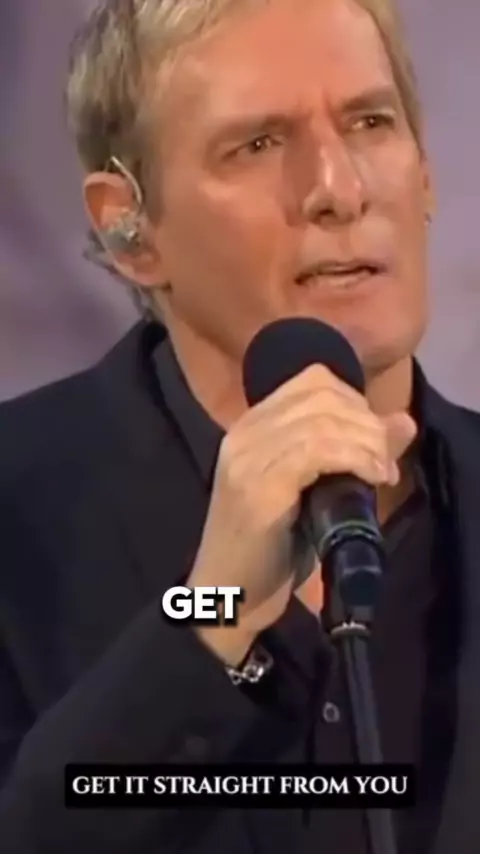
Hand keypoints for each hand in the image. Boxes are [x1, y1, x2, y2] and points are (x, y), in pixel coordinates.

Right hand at [188, 365, 416, 665]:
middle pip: (322, 394)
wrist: (228, 596)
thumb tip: (403, 421)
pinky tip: (372, 478)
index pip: (311, 380)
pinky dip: (356, 459)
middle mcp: (245, 432)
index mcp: (252, 426)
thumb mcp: (317, 492)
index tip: (373, 438)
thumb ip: (353, 453)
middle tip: (384, 460)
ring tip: (382, 473)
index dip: (354, 400)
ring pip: (323, 420)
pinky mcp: (258, 487)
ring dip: (367, 443)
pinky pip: (317, 450)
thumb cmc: (271, 549)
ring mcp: (248, 457)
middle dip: (366, 422)